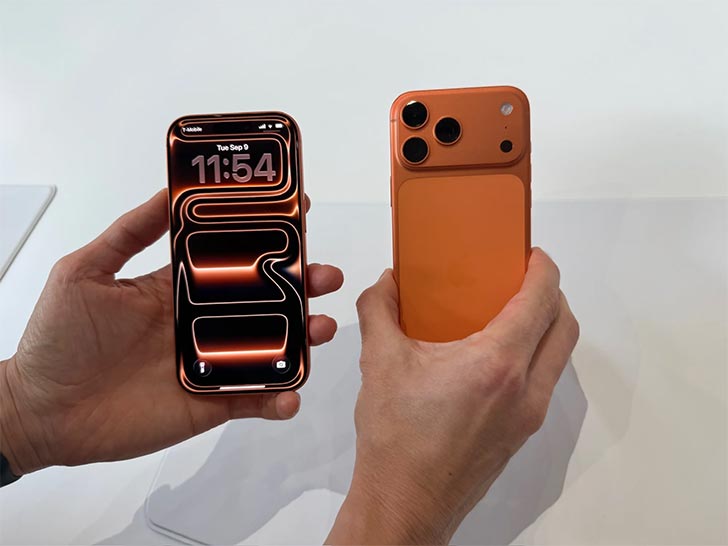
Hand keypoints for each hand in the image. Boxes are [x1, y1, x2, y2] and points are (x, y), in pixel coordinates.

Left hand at [0, 189, 343, 475]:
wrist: (44, 413)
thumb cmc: (57, 341)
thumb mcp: (85, 272)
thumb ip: (129, 233)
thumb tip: (170, 191)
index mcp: (178, 287)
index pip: (233, 256)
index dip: (267, 236)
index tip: (297, 213)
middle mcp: (202, 321)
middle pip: (265, 300)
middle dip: (301, 285)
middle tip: (325, 276)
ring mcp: (211, 362)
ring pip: (272, 346)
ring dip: (304, 337)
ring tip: (321, 329)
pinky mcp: (212, 401)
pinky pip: (255, 399)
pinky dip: (279, 398)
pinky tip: (290, 394)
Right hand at [327, 249, 577, 543]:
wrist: (405, 503)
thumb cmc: (396, 440)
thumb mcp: (379, 362)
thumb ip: (379, 310)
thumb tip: (387, 284)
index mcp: (496, 364)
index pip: (542, 299)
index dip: (543, 268)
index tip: (530, 254)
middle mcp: (524, 388)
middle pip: (564, 325)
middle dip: (551, 293)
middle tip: (520, 278)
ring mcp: (528, 414)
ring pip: (559, 355)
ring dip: (546, 326)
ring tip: (507, 312)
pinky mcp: (522, 432)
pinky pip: (544, 380)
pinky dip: (534, 355)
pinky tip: (492, 354)